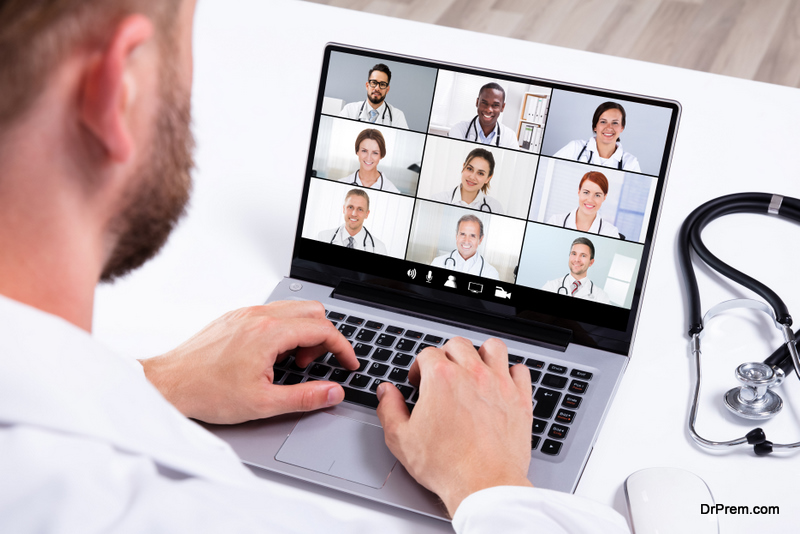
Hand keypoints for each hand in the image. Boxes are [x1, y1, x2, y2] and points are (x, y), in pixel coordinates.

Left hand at [140, 301, 357, 423]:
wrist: (168, 384)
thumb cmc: (207, 392)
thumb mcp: (263, 403)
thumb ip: (306, 397)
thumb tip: (333, 392)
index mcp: (269, 333)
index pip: (323, 328)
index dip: (343, 347)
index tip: (348, 363)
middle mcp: (258, 315)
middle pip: (313, 311)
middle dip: (323, 337)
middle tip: (312, 366)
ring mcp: (245, 313)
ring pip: (292, 309)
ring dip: (303, 333)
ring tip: (290, 364)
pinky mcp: (235, 317)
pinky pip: (272, 313)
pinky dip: (283, 331)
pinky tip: (270, 357)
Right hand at [376, 337, 532, 515]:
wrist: (484, 485)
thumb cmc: (446, 466)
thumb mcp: (402, 439)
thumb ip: (390, 409)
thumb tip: (386, 393)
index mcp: (441, 378)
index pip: (428, 353)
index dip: (420, 367)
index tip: (420, 382)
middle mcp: (472, 374)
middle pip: (458, 345)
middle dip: (447, 355)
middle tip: (443, 375)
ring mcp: (499, 384)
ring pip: (492, 347)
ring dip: (481, 353)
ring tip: (474, 368)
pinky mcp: (520, 399)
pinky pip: (520, 370)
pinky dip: (511, 372)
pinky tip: (502, 383)